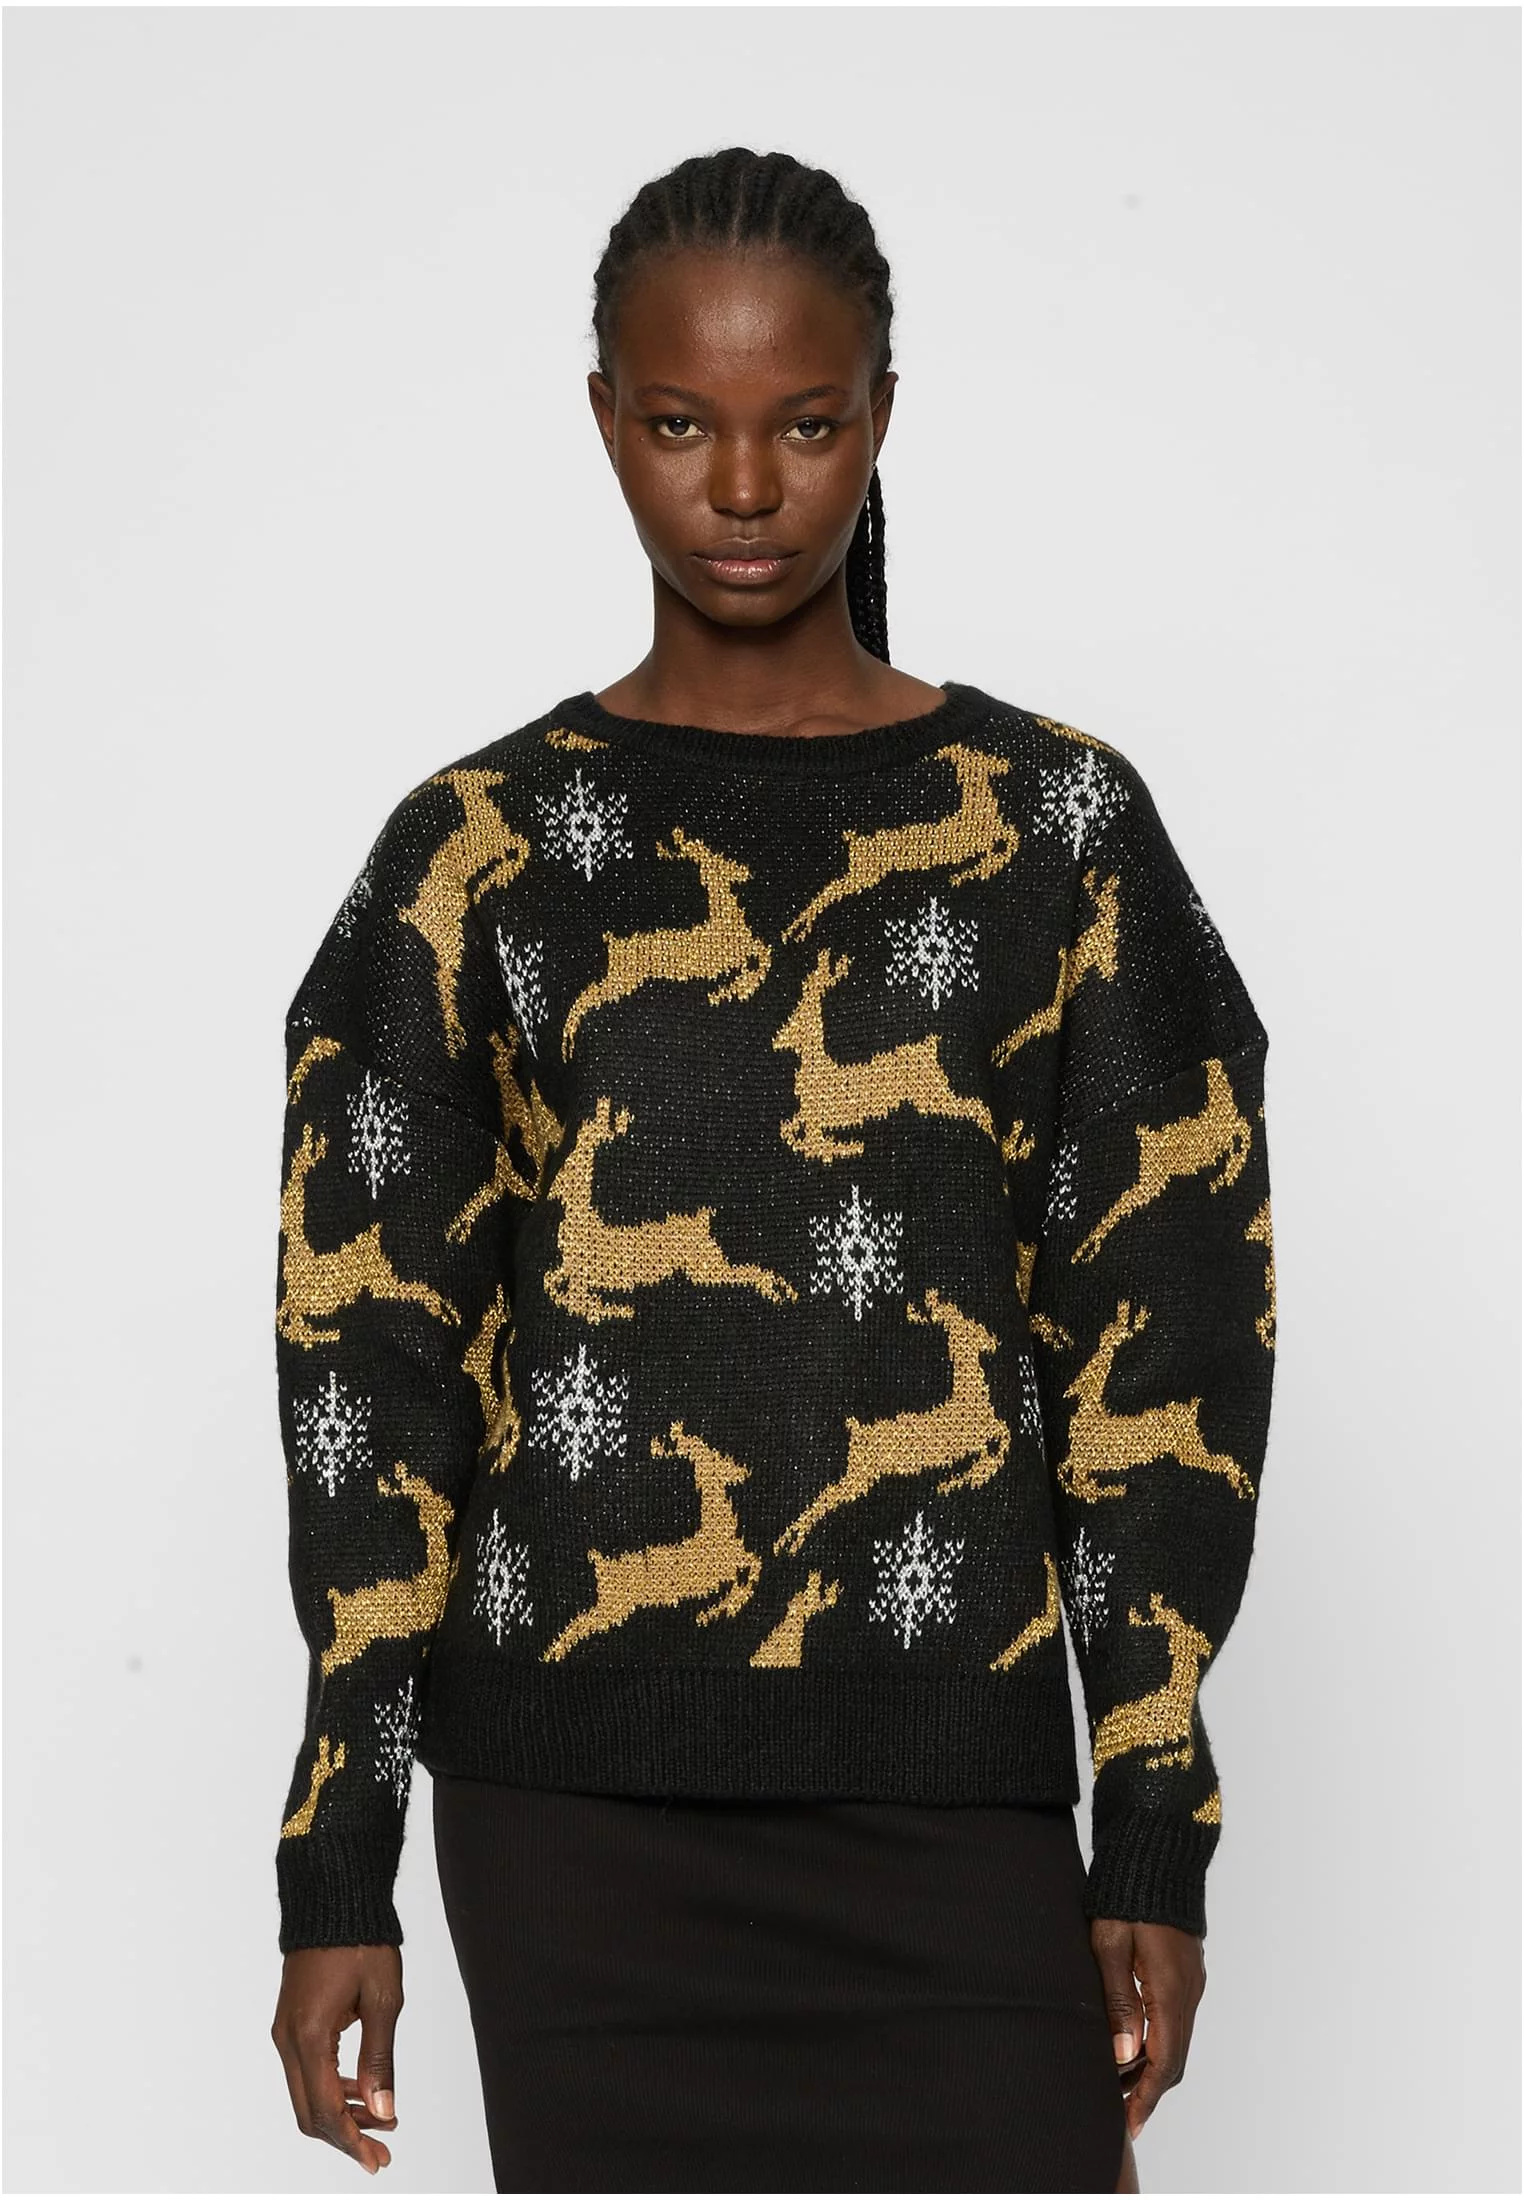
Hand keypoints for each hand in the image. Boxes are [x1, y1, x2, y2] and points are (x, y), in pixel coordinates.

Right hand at [272, 1944, 403, 2174]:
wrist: (333, 1898)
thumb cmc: (361, 1941)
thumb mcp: (382, 2000)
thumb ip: (380, 2059)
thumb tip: (383, 2111)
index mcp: (309, 2036)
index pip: (325, 2110)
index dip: (352, 2141)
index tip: (378, 2159)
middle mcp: (288, 2040)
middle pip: (309, 2112)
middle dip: (346, 2135)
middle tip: (382, 2149)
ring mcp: (285, 2032)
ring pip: (306, 2094)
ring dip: (341, 2113)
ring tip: (381, 2120)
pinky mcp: (291, 2023)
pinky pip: (306, 2071)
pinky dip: (332, 2089)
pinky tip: (361, 2090)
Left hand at [1089, 1917, 1204, 2141]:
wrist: (1156, 1854)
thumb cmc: (1125, 1896)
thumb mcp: (1110, 1947)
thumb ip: (1118, 2002)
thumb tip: (1124, 2056)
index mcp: (1170, 1990)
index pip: (1163, 2061)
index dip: (1145, 2097)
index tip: (1129, 2123)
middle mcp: (1188, 1992)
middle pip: (1174, 2057)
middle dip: (1149, 2089)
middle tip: (1121, 2112)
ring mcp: (1191, 1982)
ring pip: (1176, 2039)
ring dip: (1153, 2065)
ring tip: (1121, 2084)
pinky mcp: (1186, 1972)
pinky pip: (1176, 2019)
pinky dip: (1159, 2041)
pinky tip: (1135, 2043)